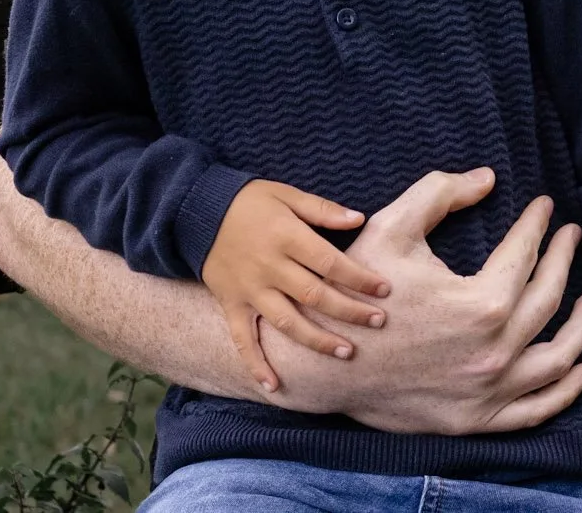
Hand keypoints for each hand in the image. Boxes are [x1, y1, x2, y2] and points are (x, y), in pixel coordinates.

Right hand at [201, 179, 390, 391]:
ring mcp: (249, 290)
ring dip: (317, 340)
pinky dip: (256, 364)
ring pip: (287, 322)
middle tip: (378, 322)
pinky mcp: (231, 304)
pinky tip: (274, 386)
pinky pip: (242, 340)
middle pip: (315, 296)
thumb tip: (360, 219)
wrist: (196, 211)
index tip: (385, 289)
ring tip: (347, 352)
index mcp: (287, 237)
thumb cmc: (249, 201)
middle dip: (349, 311)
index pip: (331, 263)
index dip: (360, 277)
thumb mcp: (286, 194)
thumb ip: (322, 210)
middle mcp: (269, 267)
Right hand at [260, 167, 581, 432]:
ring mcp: (488, 391)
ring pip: (557, 359)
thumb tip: (488, 178)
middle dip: (563, 261)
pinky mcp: (477, 420)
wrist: (321, 365)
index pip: (525, 255)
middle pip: (549, 300)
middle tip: (571, 236)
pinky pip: (536, 410)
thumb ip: (440, 193)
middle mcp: (494, 352)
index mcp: (481, 304)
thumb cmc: (356, 290)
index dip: (537, 225)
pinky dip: (565, 391)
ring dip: (581, 327)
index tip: (544, 206)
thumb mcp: (391, 227)